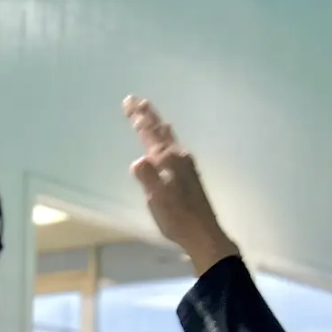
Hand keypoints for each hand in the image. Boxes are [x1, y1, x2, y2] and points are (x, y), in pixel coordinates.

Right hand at [122, 96, 238, 275]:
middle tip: (134, 99)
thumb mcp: (158, 201)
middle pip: (160, 130)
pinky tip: (168, 139)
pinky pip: (173, 144)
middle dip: (146, 115)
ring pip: (168, 136)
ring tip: (149, 113)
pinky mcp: (188, 173)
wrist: (203, 232)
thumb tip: (138, 161)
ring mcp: (185, 164)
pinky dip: (165, 135)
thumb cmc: (178, 218)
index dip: (139, 119)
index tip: (128, 103)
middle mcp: (178, 156)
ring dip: (156, 123)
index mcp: (168, 161)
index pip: (150, 134)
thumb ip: (148, 180)